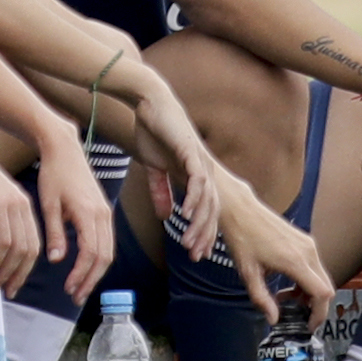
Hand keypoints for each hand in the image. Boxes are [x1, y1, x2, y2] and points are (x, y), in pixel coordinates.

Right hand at [0, 139, 40, 296]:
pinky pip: (5, 241)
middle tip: (2, 291)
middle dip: (17, 276)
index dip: (22, 270)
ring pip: (19, 250)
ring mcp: (14, 206)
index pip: (32, 247)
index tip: (10, 286)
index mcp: (24, 209)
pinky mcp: (1, 205)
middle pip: (30, 252)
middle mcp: (24, 208)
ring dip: (6, 272)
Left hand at [33, 134, 115, 302]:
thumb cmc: (53, 174)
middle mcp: (102, 214)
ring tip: (81, 288)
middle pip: (104, 256)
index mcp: (88, 212)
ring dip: (96, 272)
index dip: (81, 274)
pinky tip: (86, 268)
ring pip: (109, 250)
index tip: (69, 289)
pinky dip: (99, 258)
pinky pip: (107, 241)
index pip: (91, 253)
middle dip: (91, 279)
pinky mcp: (104, 211)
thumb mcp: (49, 204)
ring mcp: (106, 212)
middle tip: (76, 296)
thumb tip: (57, 260)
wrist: (65, 149)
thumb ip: (55, 233)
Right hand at [133, 87, 222, 262]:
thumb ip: (160, 192)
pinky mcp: (192, 152)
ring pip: (207, 200)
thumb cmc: (153, 132)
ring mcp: (201, 161)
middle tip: (195, 256)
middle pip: (212, 211)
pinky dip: (194, 198)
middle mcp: (204, 171)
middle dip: (205, 235)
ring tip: (189, 242)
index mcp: (196, 176)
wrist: (149, 104)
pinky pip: (198, 180)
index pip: (207, 211)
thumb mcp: (154, 168)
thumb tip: (164, 216)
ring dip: (200, 223)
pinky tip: (187, 214)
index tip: (196, 254)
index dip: (203, 233)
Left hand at [211, 171, 334, 325]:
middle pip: (326, 287)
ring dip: (309, 293)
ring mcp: (308, 244)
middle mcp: (307, 251)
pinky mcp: (305, 240)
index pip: (322, 293)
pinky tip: (287, 283)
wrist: (240, 209)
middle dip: (316, 306)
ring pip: (321, 277)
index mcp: (295, 261)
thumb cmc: (242, 237)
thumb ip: (262, 299)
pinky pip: (315, 266)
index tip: (308, 325)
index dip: (319, 313)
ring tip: (286, 298)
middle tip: (299, 317)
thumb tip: (273, 319)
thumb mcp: (248, 273)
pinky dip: (307, 280)